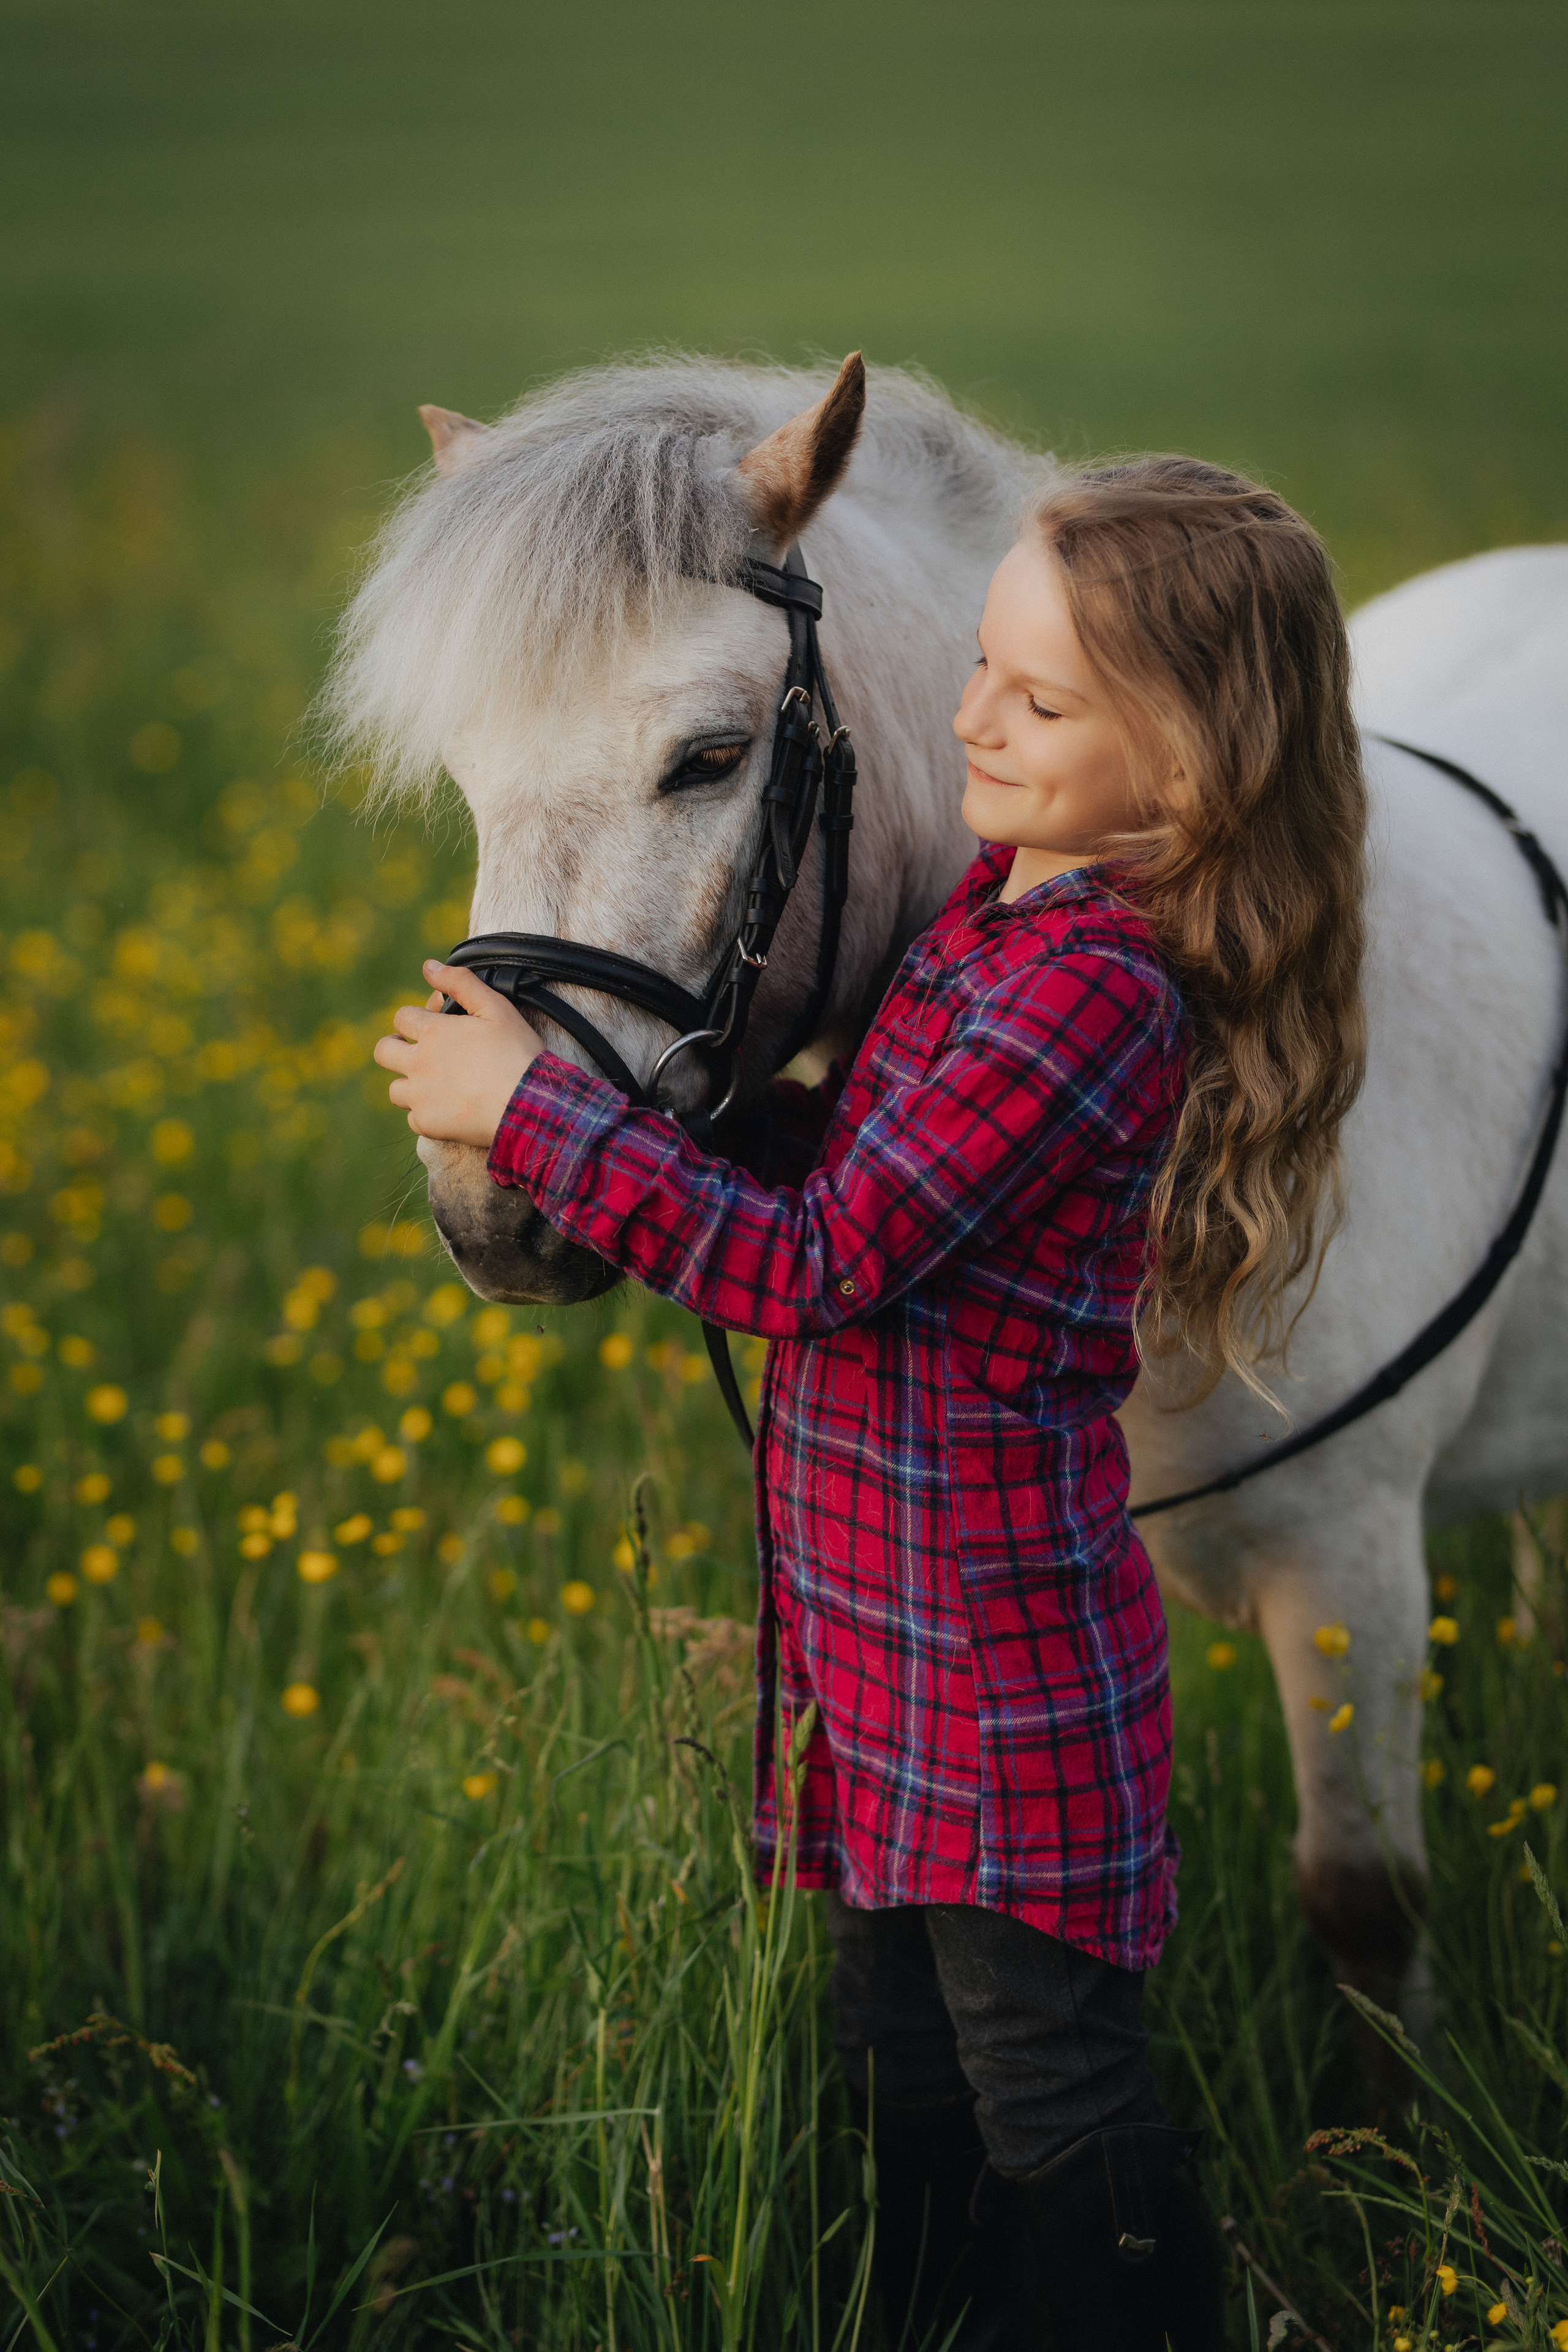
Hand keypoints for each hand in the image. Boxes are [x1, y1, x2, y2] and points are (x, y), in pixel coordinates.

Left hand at [373, 961, 544, 1146]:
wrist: (528, 1104)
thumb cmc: (517, 1054)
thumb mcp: (496, 1008)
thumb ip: (460, 982)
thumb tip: (429, 967)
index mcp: (433, 1032)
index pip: (402, 1017)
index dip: (417, 1017)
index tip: (435, 1024)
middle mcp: (418, 1062)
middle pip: (383, 1051)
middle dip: (395, 1048)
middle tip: (415, 1052)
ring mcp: (420, 1095)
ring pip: (394, 1088)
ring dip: (408, 1084)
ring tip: (431, 1085)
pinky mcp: (428, 1123)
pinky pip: (412, 1118)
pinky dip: (425, 1114)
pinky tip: (444, 1110)